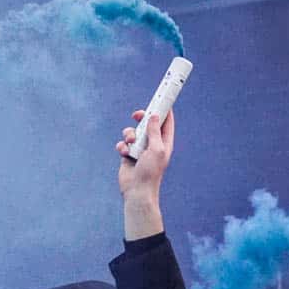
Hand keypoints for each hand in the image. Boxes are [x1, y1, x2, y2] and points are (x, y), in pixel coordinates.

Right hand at [116, 109, 173, 239]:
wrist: (137, 191)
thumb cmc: (150, 172)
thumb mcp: (156, 149)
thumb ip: (154, 131)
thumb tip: (154, 116)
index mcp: (164, 142)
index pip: (166, 121)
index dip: (164, 109)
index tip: (161, 97)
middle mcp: (152, 143)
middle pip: (147, 123)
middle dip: (141, 118)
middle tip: (137, 114)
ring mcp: (140, 148)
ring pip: (132, 131)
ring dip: (128, 135)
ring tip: (129, 144)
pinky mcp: (128, 154)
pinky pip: (122, 143)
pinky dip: (122, 146)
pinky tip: (124, 154)